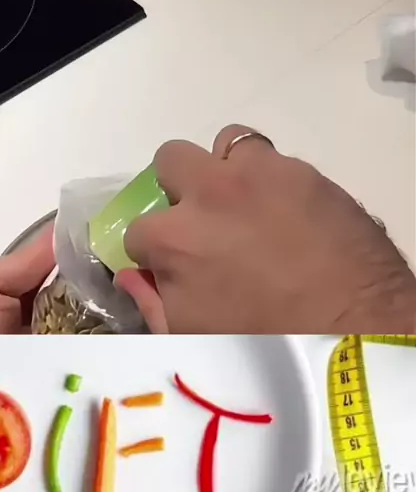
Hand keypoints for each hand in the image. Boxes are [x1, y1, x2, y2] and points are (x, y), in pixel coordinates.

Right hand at [115, 124, 415, 333]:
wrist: (358, 331)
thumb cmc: (268, 348)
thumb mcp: (195, 340)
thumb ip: (154, 302)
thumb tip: (133, 276)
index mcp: (176, 239)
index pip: (138, 229)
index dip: (154, 251)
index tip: (173, 265)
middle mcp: (210, 193)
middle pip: (171, 160)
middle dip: (179, 189)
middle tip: (205, 222)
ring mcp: (259, 174)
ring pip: (225, 144)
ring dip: (227, 172)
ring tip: (248, 206)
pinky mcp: (303, 171)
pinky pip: (274, 158)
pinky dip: (271, 179)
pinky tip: (287, 212)